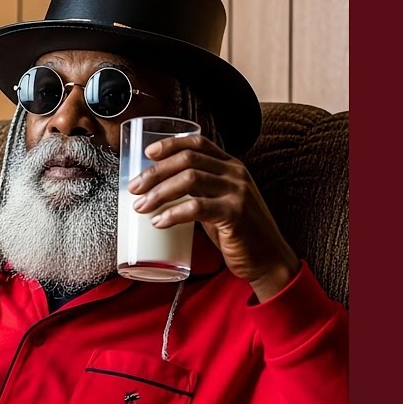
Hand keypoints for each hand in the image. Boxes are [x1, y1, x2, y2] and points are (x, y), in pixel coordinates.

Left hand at [127, 135, 299, 300]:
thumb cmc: (239, 234)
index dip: (171, 144)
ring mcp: (238, 192)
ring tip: (141, 206)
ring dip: (159, 192)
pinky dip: (173, 213)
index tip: (148, 152)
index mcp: (232, 167)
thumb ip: (199, 193)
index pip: (198, 143)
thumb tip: (161, 192)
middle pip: (187, 159)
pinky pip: (196, 207)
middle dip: (155, 172)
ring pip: (189, 179)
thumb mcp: (219, 204)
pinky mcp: (235, 214)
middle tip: (134, 188)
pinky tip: (159, 222)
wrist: (269, 260)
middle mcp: (236, 174)